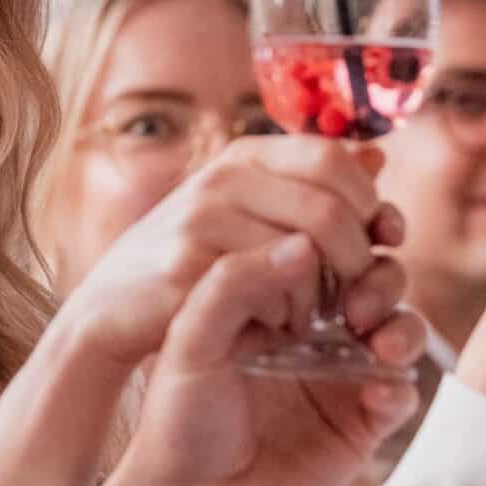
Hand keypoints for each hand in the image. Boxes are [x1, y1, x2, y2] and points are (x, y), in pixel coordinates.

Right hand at [56, 136, 406, 378]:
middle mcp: (222, 177)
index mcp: (242, 157)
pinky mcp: (190, 264)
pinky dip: (290, 313)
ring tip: (316, 314)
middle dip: (358, 256)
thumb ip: (307, 186)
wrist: (109, 311)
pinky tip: (282, 328)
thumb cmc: (186, 265)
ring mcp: (202, 217)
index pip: (333, 157)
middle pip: (330, 204)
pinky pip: (271, 287)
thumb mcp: (245, 212)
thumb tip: (377, 156)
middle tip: (355, 294)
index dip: (368, 200)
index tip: (376, 242)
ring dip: (325, 292)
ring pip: (306, 248)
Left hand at [99, 235, 425, 485]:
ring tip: (379, 342)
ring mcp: (340, 375)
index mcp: (269, 299)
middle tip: (356, 306)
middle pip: (373, 279)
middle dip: (379, 278)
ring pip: (399, 328)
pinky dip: (401, 386)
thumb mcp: (192, 341)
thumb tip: (302, 241)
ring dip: (402, 325)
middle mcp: (311, 331)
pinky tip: (376, 395)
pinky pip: (403, 393)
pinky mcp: (361, 423)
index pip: (322, 247)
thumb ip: (234, 284)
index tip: (349, 234)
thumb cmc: (178, 416)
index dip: (343, 236)